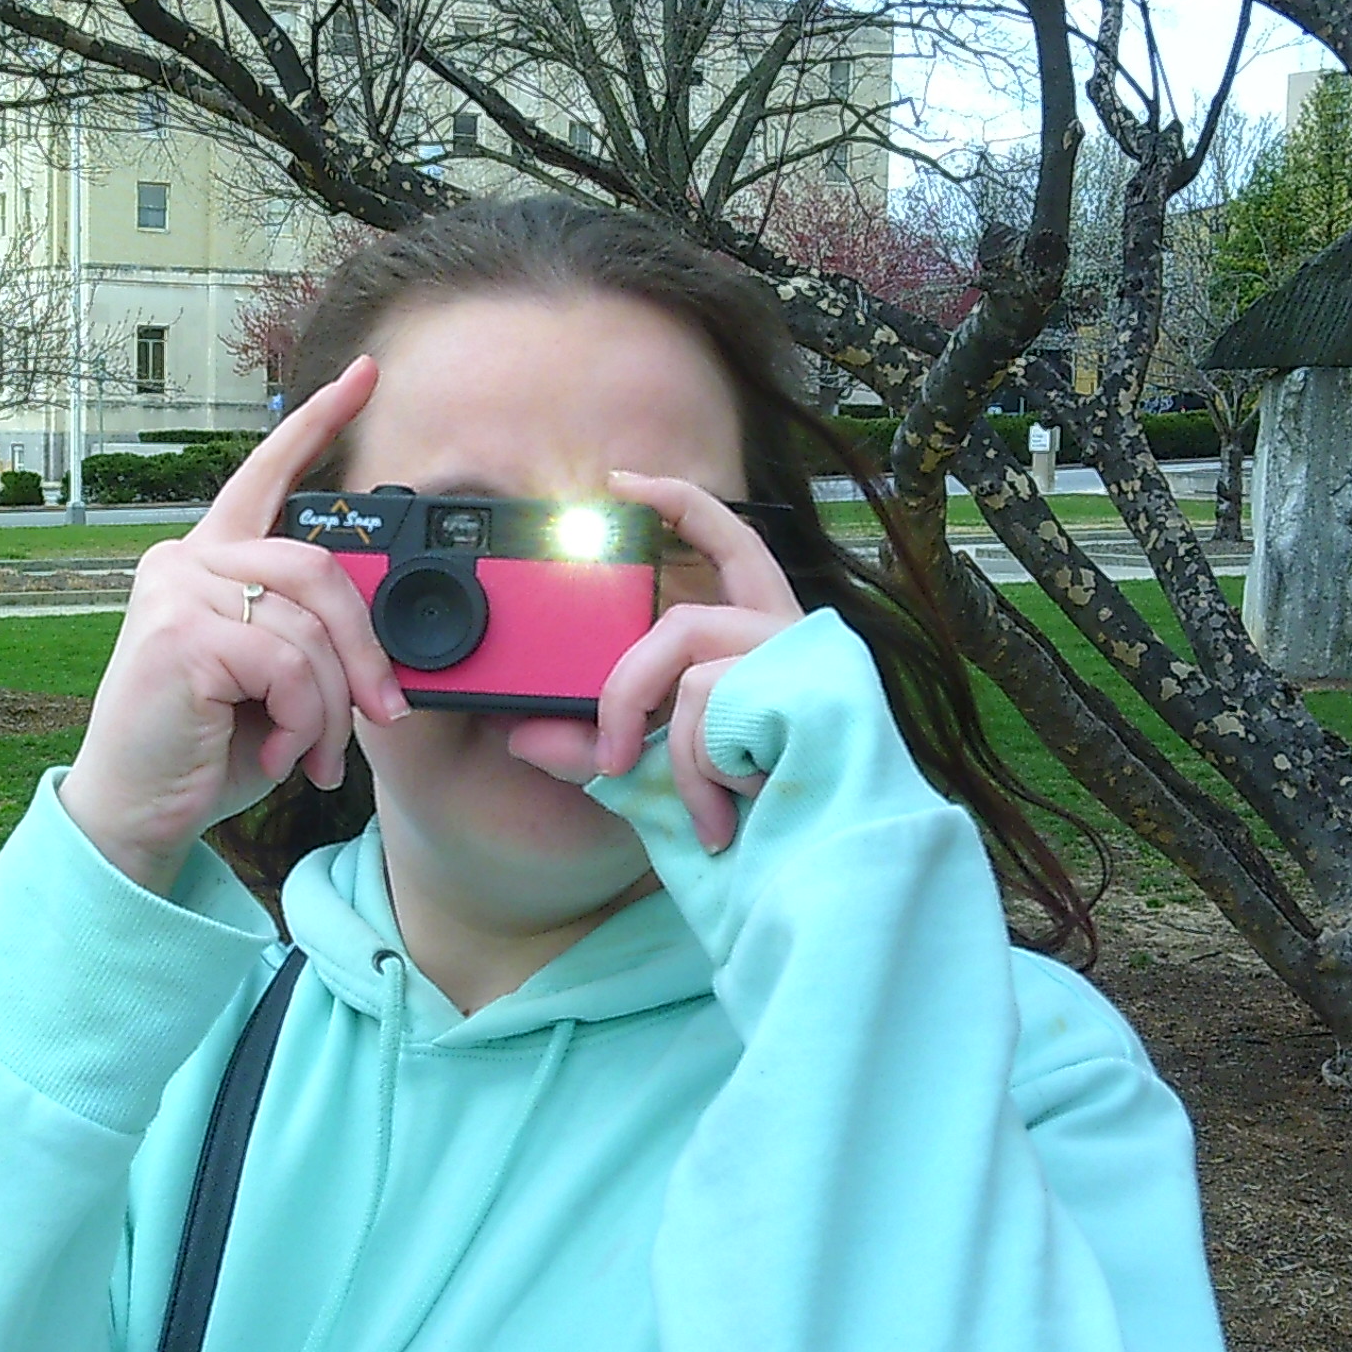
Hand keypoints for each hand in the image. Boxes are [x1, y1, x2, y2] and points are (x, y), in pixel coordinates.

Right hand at [59, 360, 411, 891]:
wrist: (138, 811)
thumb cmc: (207, 747)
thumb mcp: (273, 680)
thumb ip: (309, 635)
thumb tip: (386, 641)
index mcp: (209, 559)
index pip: (267, 475)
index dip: (318, 422)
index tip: (365, 375)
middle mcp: (184, 559)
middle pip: (318, 568)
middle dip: (364, 649)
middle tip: (384, 713)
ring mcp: (176, 591)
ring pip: (307, 627)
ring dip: (330, 706)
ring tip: (312, 754)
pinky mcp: (179, 634)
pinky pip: (286, 664)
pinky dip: (302, 719)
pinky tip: (278, 752)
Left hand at [509, 472, 803, 853]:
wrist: (831, 867)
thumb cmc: (763, 816)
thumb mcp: (661, 779)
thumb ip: (597, 752)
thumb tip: (520, 734)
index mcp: (766, 639)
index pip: (731, 544)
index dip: (680, 503)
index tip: (620, 483)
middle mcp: (792, 638)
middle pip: (682, 622)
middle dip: (629, 690)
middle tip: (608, 756)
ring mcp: (806, 660)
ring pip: (693, 671)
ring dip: (670, 749)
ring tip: (696, 810)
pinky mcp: (811, 688)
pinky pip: (715, 709)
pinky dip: (705, 770)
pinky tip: (736, 806)